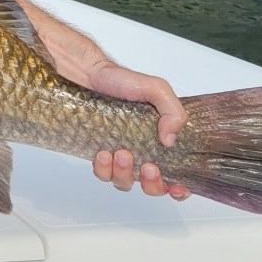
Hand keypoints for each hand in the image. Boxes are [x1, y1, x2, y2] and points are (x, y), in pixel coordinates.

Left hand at [32, 17, 189, 199]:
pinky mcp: (95, 150)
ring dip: (126, 174)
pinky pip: (101, 173)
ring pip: (124, 181)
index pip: (174, 172)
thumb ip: (173, 111)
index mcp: (158, 138)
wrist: (83, 73)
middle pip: (151, 185)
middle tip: (149, 166)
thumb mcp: (155, 89)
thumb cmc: (118, 79)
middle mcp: (139, 148)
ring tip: (121, 153)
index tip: (178, 187)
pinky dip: (104, 169)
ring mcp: (116, 152)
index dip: (178, 186)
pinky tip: (102, 152)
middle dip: (152, 183)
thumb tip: (170, 139)